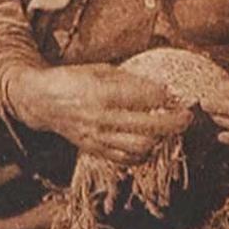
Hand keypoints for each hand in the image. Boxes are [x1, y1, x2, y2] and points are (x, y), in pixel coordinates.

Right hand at [11, 63, 192, 167]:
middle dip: (174, 122)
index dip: (166, 95)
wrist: (41, 100)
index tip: (174, 92)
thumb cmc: (73, 79)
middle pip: (150, 127)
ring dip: (159, 139)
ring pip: (141, 147)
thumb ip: (129, 80)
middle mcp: (102, 119)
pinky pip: (126, 159)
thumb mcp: (100, 70)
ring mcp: (98, 138)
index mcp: (103, 93)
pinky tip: (149, 143)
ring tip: (167, 130)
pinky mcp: (95, 150)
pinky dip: (143, 154)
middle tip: (187, 117)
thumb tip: (161, 88)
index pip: (147, 98)